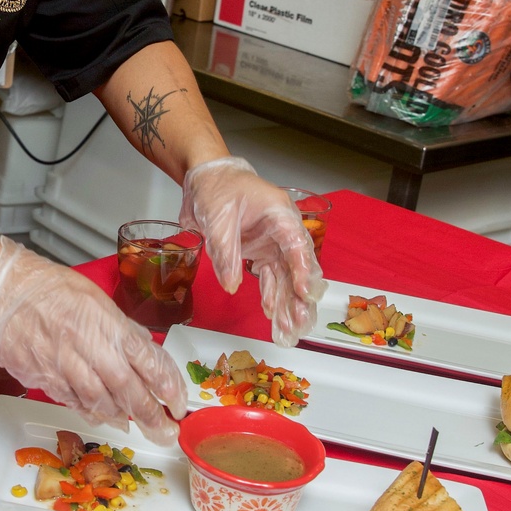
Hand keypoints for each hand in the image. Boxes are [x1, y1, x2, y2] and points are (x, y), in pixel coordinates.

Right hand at [0, 237, 186, 443]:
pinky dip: (90, 411)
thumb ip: (119, 327)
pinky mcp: (42, 377)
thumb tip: (142, 350)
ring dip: (120, 416)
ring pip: (100, 401)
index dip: (169, 387)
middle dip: (151, 416)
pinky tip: (101, 415)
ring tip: (133, 424)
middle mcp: (87, 345)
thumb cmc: (44, 287)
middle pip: (128, 389)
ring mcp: (63, 364)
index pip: (148, 359)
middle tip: (166, 433)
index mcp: (105, 321)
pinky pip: (72, 401)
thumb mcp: (92, 297)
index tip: (179, 404)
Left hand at [178, 156, 326, 345]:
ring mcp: (271, 243)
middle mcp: (281, 230)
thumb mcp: (217, 218)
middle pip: (296, 267)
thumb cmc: (216, 187)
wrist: (205, 179)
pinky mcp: (260, 252)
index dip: (302, 270)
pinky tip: (274, 315)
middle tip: (300, 324)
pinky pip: (270, 277)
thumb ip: (226, 252)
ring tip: (289, 331)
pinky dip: (271, 296)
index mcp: (278, 213)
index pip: (297, 245)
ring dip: (287, 304)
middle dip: (299, 298)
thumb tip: (232, 285)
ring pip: (285, 277)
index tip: (304, 294)